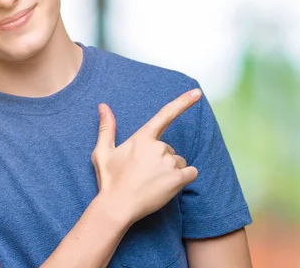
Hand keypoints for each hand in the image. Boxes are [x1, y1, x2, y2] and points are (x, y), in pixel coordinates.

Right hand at [91, 89, 201, 223]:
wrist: (117, 206)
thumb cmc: (110, 180)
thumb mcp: (103, 152)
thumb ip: (107, 127)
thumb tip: (103, 105)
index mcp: (143, 137)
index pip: (166, 114)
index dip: (183, 102)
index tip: (197, 93)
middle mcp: (158, 146)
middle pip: (170, 148)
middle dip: (161, 159)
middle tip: (144, 174)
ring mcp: (168, 162)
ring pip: (179, 161)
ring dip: (171, 170)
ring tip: (153, 182)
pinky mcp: (177, 178)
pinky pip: (191, 172)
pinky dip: (184, 178)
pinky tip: (169, 185)